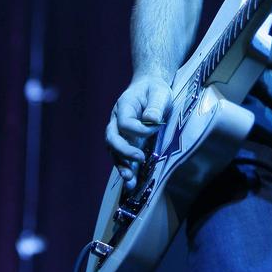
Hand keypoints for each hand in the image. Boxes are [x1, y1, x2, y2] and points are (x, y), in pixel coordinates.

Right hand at [105, 74, 172, 190]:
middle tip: (139, 159)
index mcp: (124, 106)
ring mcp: (119, 132)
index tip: (158, 126)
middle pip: (112, 138)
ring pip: (114, 151)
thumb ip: (155, 105)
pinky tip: (131, 182)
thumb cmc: (155, 89)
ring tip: (130, 180)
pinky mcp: (125, 142)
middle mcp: (116, 120)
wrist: (150, 89)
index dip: (141, 129)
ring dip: (121, 165)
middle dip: (124, 151)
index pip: (126, 123)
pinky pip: (121, 156)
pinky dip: (125, 168)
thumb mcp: (159, 92)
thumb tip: (151, 120)